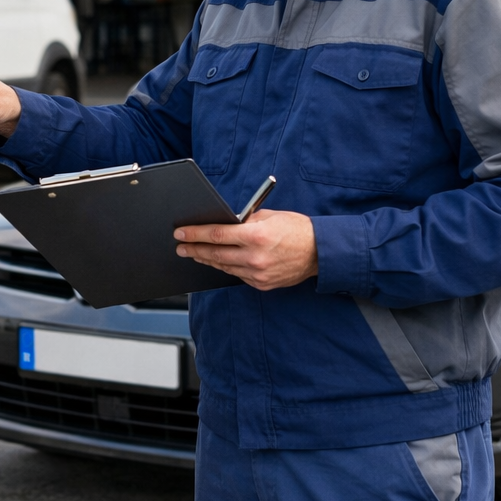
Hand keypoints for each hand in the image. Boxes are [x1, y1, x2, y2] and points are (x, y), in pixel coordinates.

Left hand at [174, 210, 318, 290]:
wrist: (320, 252)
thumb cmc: (296, 229)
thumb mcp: (269, 216)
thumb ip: (245, 221)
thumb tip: (224, 222)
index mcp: (256, 236)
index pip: (217, 235)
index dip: (195, 234)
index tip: (181, 233)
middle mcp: (255, 257)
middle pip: (215, 254)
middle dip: (194, 249)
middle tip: (180, 247)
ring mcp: (258, 273)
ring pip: (224, 267)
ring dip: (207, 260)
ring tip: (194, 254)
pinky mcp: (262, 284)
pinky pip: (237, 275)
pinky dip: (226, 267)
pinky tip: (217, 262)